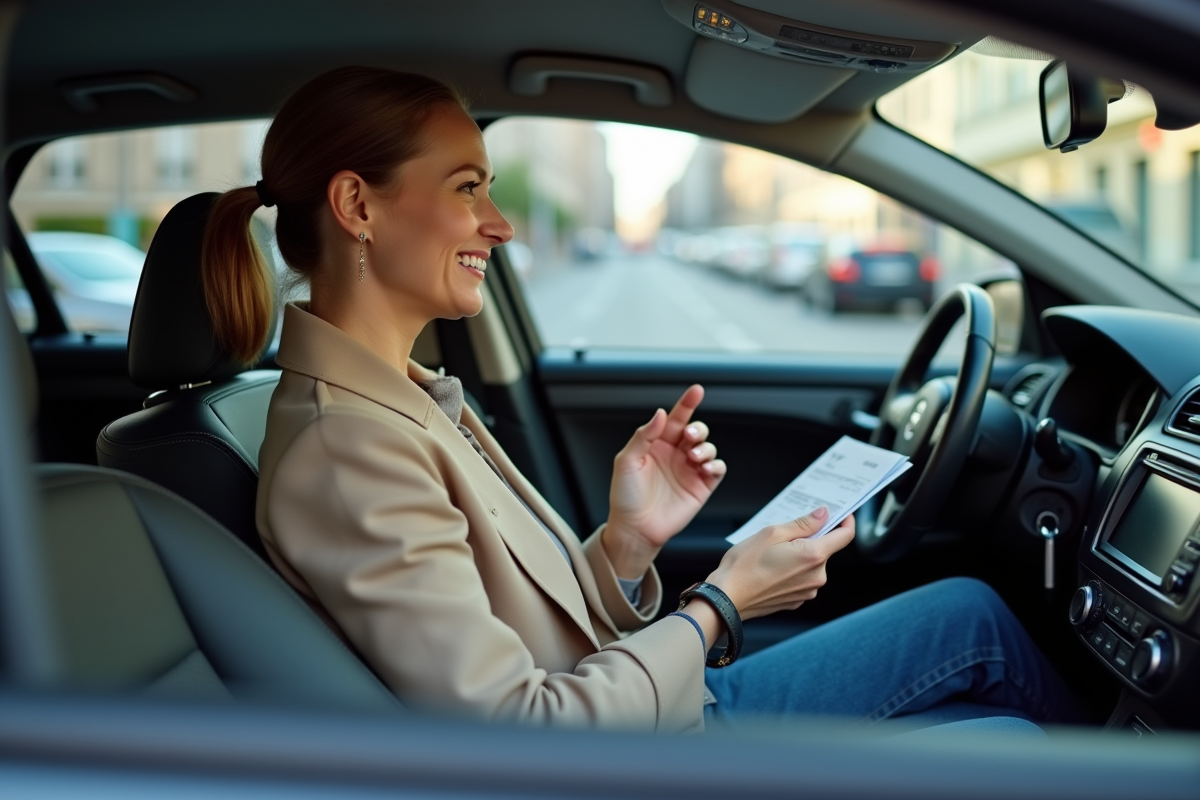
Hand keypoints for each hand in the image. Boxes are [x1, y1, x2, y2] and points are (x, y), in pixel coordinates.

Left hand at [603, 385, 726, 578]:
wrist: (635, 528)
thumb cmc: (626, 496)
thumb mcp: (626, 461)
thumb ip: (643, 435)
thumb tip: (661, 414)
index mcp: (657, 444)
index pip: (676, 419)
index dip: (687, 403)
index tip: (697, 390)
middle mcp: (675, 454)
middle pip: (697, 430)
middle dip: (697, 429)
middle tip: (688, 438)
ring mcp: (689, 470)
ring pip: (708, 447)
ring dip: (705, 447)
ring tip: (692, 457)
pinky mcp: (701, 487)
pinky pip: (717, 469)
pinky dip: (715, 464)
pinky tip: (704, 468)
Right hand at [706, 507, 853, 619]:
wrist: (726, 599)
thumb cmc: (744, 566)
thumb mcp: (771, 533)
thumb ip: (803, 524)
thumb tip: (823, 514)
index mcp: (813, 556)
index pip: (845, 536)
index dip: (846, 521)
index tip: (841, 513)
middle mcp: (816, 576)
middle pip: (826, 549)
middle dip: (812, 537)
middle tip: (786, 533)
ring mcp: (808, 591)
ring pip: (813, 564)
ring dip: (801, 554)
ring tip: (773, 552)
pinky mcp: (797, 600)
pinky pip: (803, 578)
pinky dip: (793, 569)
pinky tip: (772, 567)